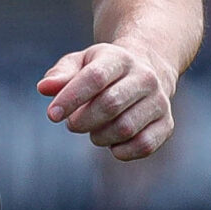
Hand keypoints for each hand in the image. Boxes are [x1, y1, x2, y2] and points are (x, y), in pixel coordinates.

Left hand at [38, 41, 176, 160]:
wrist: (148, 70)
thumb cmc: (103, 69)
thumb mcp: (80, 63)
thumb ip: (60, 75)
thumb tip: (44, 88)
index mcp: (120, 59)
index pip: (94, 78)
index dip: (70, 99)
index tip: (52, 114)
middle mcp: (145, 78)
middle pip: (110, 105)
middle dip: (83, 121)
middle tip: (72, 124)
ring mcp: (160, 102)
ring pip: (125, 128)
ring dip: (100, 136)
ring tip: (92, 131)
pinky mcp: (167, 124)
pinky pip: (144, 145)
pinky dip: (121, 151)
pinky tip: (111, 144)